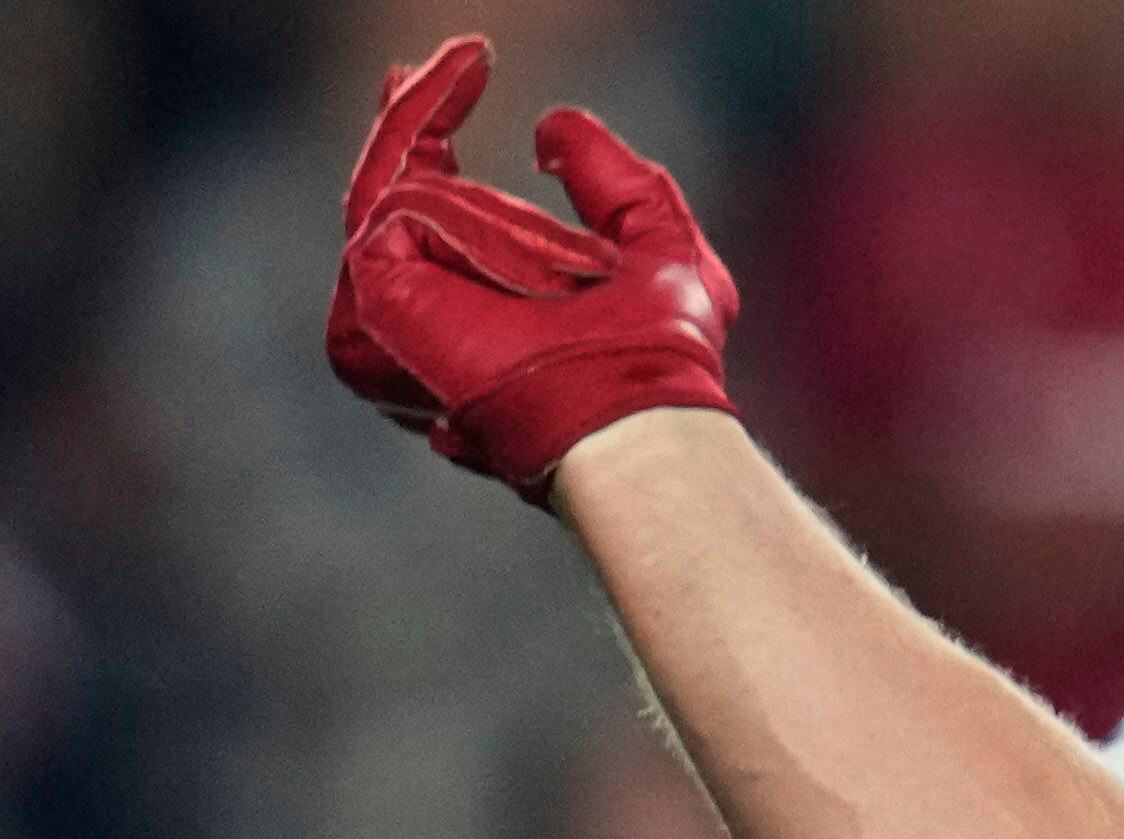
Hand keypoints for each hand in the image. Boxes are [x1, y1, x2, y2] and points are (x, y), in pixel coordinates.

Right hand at [324, 36, 736, 498]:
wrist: (637, 411)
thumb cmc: (664, 351)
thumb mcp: (655, 238)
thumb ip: (612, 178)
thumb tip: (552, 127)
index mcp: (490, 306)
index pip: (438, 209)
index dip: (434, 133)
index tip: (467, 66)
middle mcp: (436, 316)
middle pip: (394, 193)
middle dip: (408, 120)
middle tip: (431, 62)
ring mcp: (399, 312)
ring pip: (395, 188)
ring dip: (431, 131)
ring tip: (464, 90)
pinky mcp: (380, 298)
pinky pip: (393, 197)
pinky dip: (430, 155)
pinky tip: (463, 123)